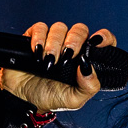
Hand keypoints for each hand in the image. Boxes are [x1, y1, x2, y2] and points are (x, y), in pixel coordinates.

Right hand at [0, 22, 116, 112]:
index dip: (104, 37)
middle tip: (66, 58)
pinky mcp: (34, 39)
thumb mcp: (74, 100)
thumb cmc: (50, 98)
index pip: (102, 40)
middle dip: (74, 41)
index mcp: (84, 59)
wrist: (23, 100)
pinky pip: (39, 28)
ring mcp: (53, 42)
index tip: (96, 43)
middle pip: (80, 29)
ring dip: (54, 44)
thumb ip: (88, 86)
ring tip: (49, 62)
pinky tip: (37, 53)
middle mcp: (70, 47)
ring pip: (59, 27)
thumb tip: (89, 67)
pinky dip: (39, 38)